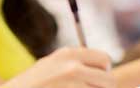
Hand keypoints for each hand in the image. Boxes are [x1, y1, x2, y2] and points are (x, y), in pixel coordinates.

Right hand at [1, 47, 115, 87]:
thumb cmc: (30, 86)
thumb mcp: (51, 65)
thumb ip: (74, 63)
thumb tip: (104, 67)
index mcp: (68, 54)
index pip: (104, 59)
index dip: (104, 72)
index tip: (97, 80)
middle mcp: (72, 67)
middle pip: (109, 80)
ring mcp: (72, 86)